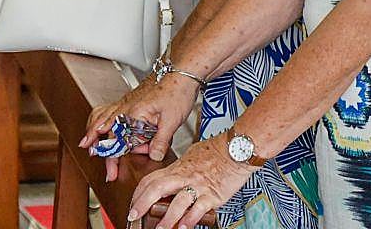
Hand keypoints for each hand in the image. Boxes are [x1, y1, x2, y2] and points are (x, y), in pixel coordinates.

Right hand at [81, 72, 202, 176]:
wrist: (181, 72)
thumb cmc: (177, 91)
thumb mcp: (172, 120)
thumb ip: (160, 141)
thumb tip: (153, 156)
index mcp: (133, 113)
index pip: (116, 141)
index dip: (112, 159)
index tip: (111, 172)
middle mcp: (125, 107)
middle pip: (104, 129)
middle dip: (97, 146)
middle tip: (94, 160)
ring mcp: (126, 102)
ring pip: (102, 115)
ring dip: (93, 129)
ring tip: (87, 141)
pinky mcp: (131, 101)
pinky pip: (109, 109)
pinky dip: (101, 117)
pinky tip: (101, 122)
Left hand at [128, 133, 251, 228]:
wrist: (238, 149)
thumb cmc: (217, 151)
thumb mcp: (192, 155)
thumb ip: (180, 169)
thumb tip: (171, 177)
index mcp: (178, 167)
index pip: (152, 179)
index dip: (139, 192)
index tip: (133, 204)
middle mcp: (185, 176)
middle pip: (157, 188)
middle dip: (142, 203)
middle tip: (133, 216)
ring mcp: (198, 186)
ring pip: (177, 203)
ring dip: (166, 219)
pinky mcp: (213, 195)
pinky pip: (198, 209)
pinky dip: (189, 220)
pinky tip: (183, 228)